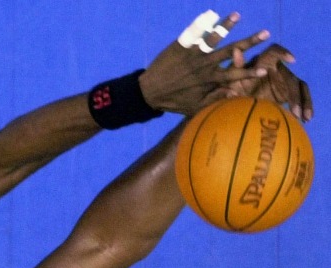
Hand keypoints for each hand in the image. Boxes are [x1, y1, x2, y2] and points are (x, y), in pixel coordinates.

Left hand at [140, 12, 269, 116]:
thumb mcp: (195, 107)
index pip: (235, 74)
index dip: (250, 72)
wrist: (148, 92)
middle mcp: (204, 65)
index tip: (266, 69)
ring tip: (237, 15)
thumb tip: (235, 92)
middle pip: (231, 51)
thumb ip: (215, 99)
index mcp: (209, 80)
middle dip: (250, 42)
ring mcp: (193, 54)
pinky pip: (193, 33)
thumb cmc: (173, 101)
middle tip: (266, 32)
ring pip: (213, 38)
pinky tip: (211, 14)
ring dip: (226, 26)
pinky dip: (202, 23)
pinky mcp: (181, 47)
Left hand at [225, 43, 312, 121]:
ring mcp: (285, 80)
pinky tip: (306, 118)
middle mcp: (277, 69)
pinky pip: (301, 97)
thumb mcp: (232, 79)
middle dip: (294, 94)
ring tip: (302, 116)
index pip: (274, 52)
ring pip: (299, 88)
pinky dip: (304, 106)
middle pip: (291, 77)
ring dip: (304, 101)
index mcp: (263, 62)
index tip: (292, 60)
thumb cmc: (233, 86)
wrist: (236, 103)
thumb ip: (235, 67)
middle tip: (295, 110)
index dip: (283, 53)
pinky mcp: (289, 92)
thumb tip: (236, 50)